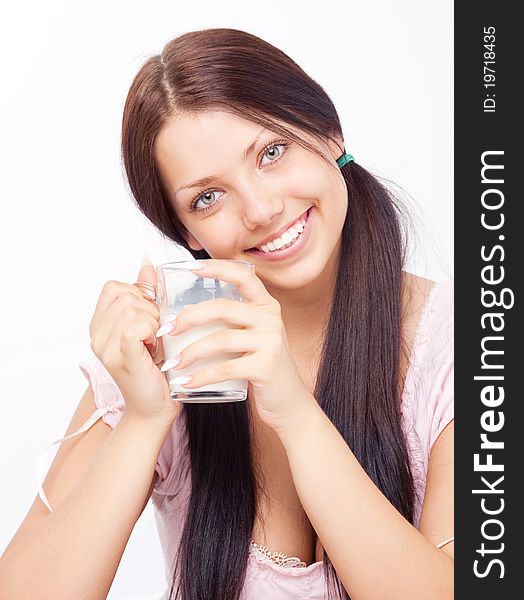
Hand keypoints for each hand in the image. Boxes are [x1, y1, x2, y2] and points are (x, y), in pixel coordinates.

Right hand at [88, 258, 180, 424]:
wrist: (153, 408)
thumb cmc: (154, 367)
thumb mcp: (150, 325)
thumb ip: (145, 294)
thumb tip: (147, 264)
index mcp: (100, 324)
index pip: (114, 287)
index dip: (138, 295)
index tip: (149, 317)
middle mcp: (97, 335)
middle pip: (126, 296)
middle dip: (150, 310)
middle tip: (155, 335)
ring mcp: (106, 348)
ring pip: (133, 309)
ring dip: (154, 323)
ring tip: (154, 344)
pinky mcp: (122, 358)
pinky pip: (134, 327)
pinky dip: (150, 332)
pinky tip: (153, 348)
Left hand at [158, 259, 314, 432]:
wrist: (290, 403)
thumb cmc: (263, 367)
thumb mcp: (255, 337)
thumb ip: (235, 321)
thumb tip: (191, 311)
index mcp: (267, 306)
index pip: (243, 277)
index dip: (218, 268)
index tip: (191, 267)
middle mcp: (271, 319)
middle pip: (223, 308)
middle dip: (189, 317)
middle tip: (167, 330)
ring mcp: (270, 342)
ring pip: (220, 339)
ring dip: (190, 352)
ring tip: (172, 364)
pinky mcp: (265, 367)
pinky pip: (225, 368)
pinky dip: (201, 376)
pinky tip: (186, 383)